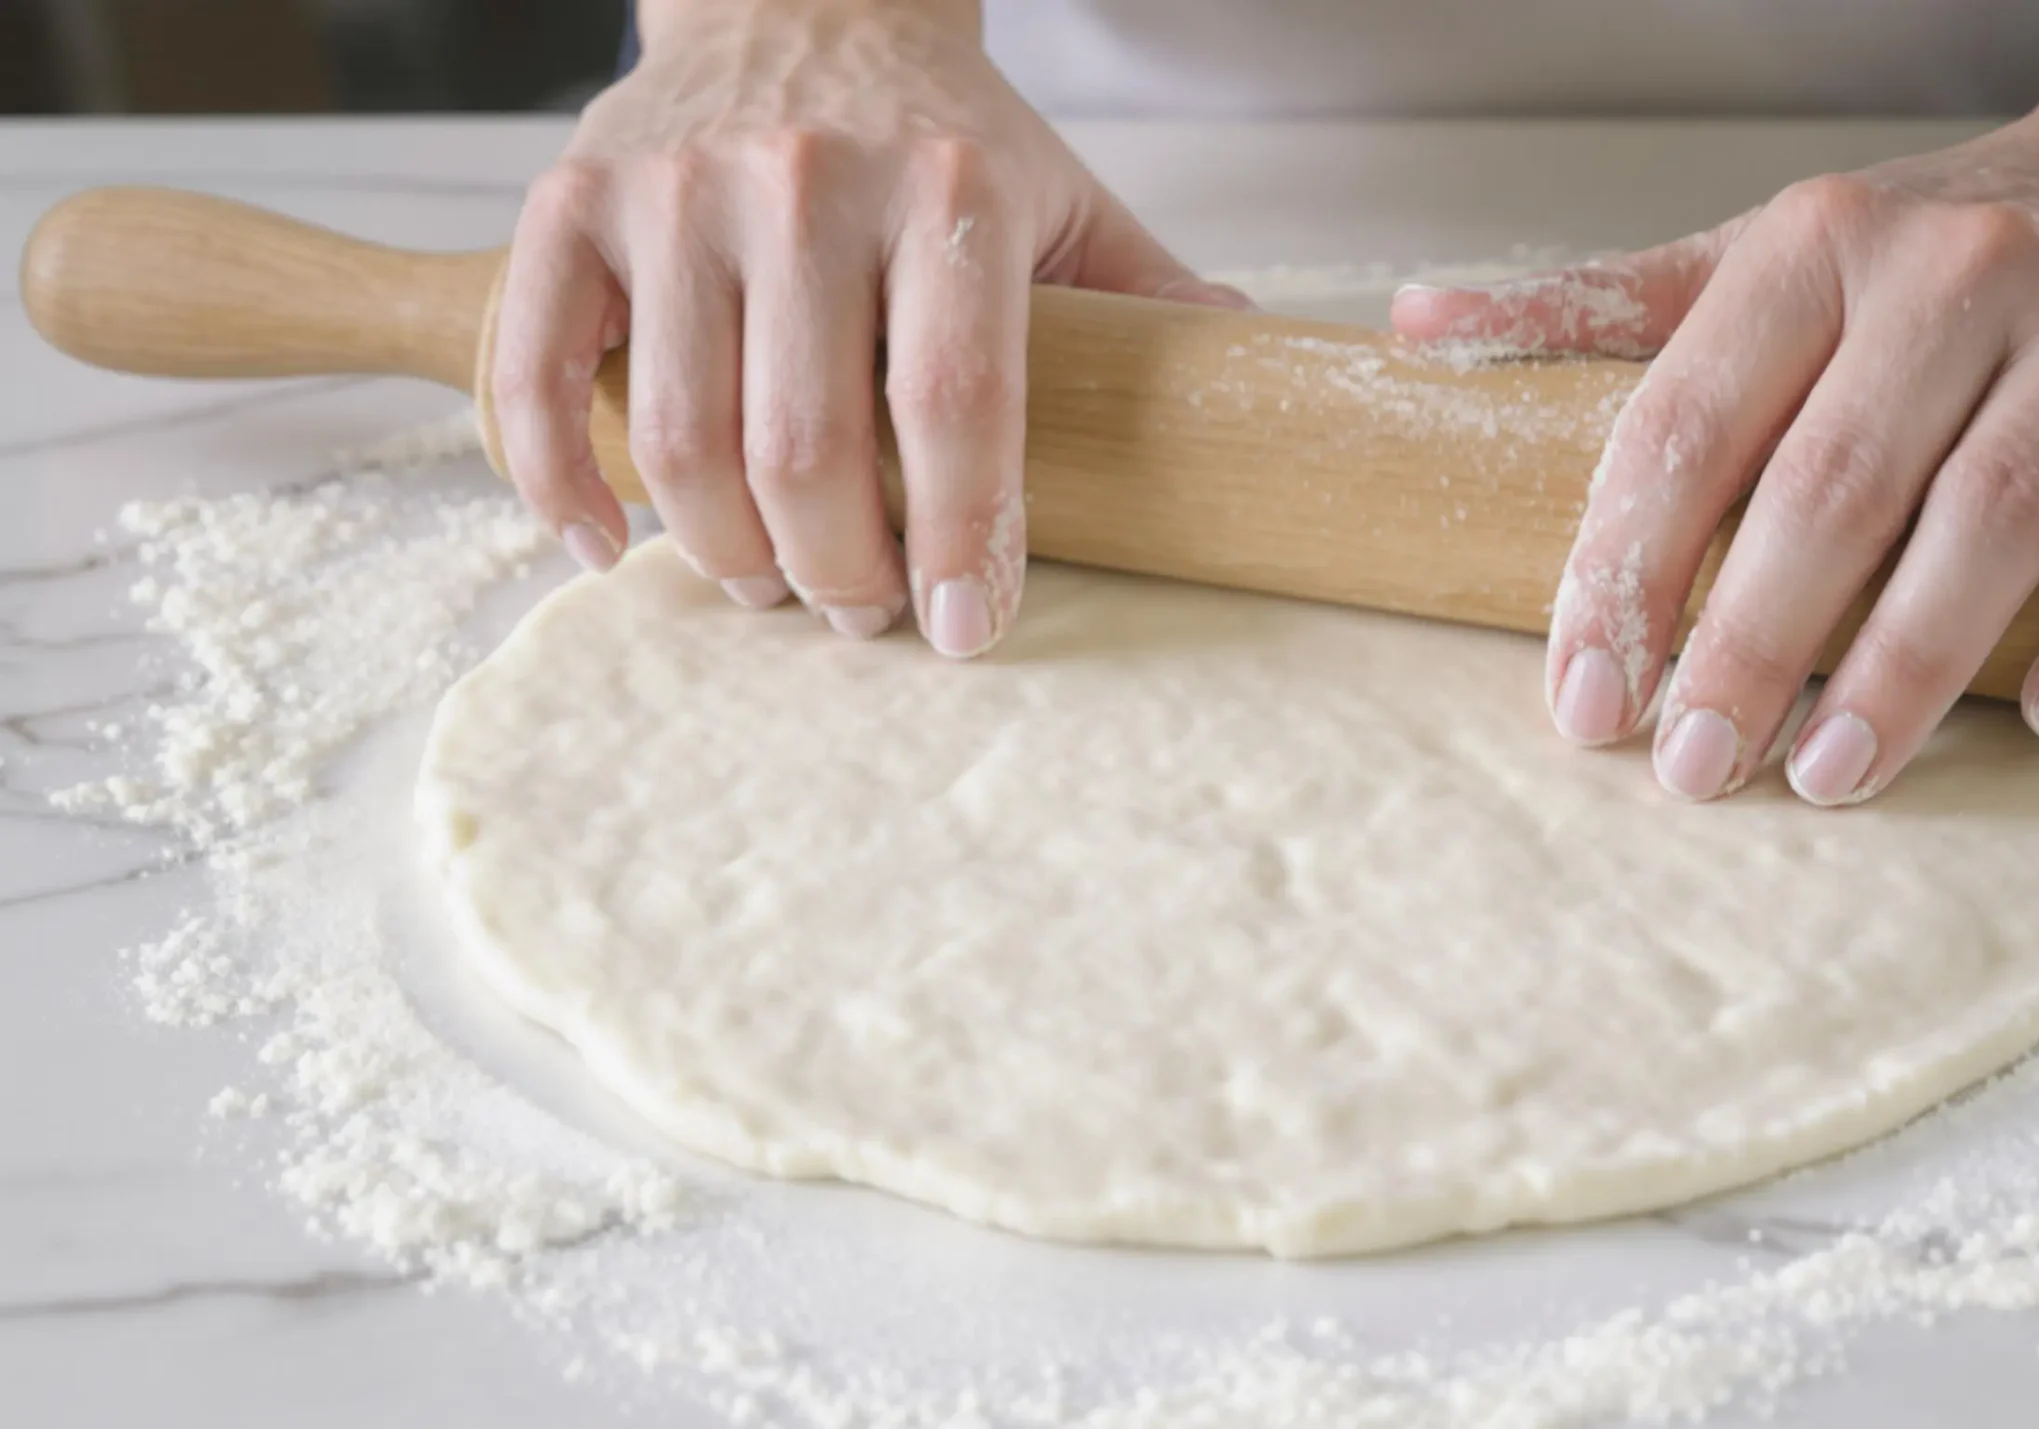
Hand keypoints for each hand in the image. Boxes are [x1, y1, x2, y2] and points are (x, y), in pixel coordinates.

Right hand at [489, 0, 1245, 655]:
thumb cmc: (942, 132)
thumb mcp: (1063, 195)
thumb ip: (1148, 294)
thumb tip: (1252, 374)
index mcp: (946, 190)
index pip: (955, 403)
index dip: (961, 537)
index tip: (966, 627)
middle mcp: (804, 183)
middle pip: (808, 447)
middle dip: (841, 573)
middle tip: (867, 616)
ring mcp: (675, 189)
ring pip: (680, 434)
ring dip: (725, 552)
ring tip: (773, 587)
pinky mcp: (573, 199)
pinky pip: (533, 366)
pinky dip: (557, 478)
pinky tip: (607, 543)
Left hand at [1393, 97, 2038, 804]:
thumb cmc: (1959, 241)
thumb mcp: (1776, 253)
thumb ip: (1608, 306)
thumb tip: (1421, 329)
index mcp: (1823, 245)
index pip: (1689, 427)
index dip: (1625, 576)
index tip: (1586, 703)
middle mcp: (1965, 268)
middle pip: (1832, 485)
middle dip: (1748, 646)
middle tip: (1696, 770)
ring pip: (1995, 511)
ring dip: (1906, 664)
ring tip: (1833, 774)